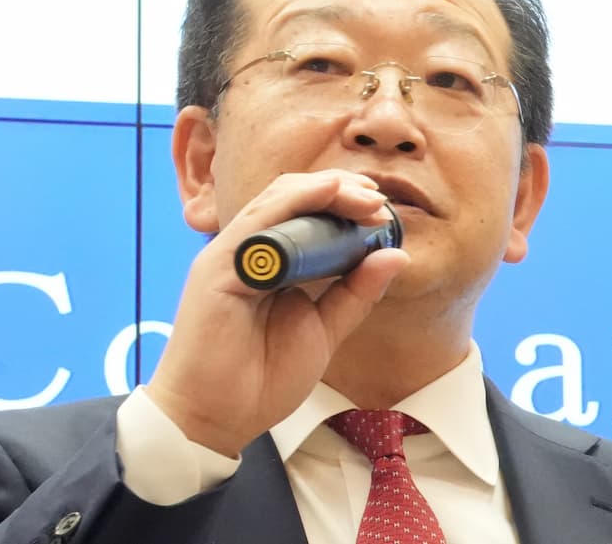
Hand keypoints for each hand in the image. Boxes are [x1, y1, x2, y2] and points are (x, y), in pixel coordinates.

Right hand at [144, 170, 409, 456]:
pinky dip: (295, 201)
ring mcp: (230, 256)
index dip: (344, 204)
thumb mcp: (324, 330)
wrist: (215, 420)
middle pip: (293, 197)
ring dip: (325, 190)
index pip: (305, 214)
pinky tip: (327, 193)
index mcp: (271, 264)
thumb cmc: (260, 379)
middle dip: (340, 190)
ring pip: (277, 198)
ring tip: (365, 198)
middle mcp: (248, 253)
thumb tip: (396, 255)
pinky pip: (258, 221)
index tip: (381, 212)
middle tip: (377, 201)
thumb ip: (356, 292)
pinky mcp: (218, 267)